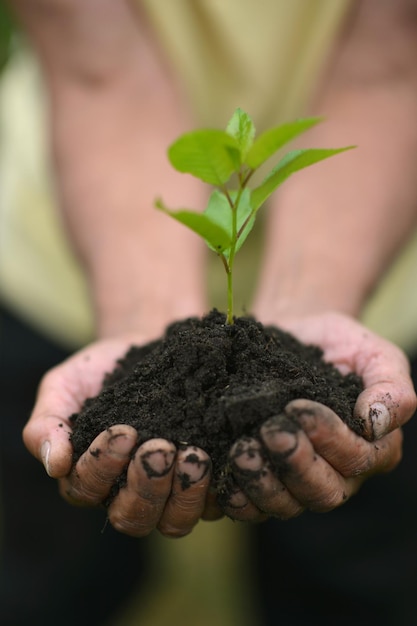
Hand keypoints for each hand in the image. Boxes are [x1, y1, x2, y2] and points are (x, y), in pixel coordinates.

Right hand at [23, 335, 221, 537]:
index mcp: (88, 476)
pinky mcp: (201, 480)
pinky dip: (217, 489)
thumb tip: (53, 464)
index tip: (122, 430)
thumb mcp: (64, 386)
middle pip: (132, 516)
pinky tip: (219, 458)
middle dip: (146, 485)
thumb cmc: (101, 370)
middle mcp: (127, 492)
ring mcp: (167, 491)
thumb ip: (47, 422)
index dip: (102, 466)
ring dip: (184, 494)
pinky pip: (213, 505)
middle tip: (159, 447)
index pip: (86, 490)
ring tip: (193, 455)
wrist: (149, 346)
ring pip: (173, 521)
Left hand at [222, 311, 415, 521]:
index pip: (356, 460)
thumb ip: (391, 387)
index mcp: (372, 450)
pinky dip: (238, 498)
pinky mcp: (264, 478)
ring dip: (263, 483)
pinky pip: (253, 505)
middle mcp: (337, 474)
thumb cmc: (339, 345)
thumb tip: (376, 423)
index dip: (329, 438)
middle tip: (269, 431)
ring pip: (286, 504)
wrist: (294, 334)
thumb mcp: (375, 355)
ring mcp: (297, 481)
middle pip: (322, 491)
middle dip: (294, 463)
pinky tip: (224, 480)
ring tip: (242, 451)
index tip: (298, 407)